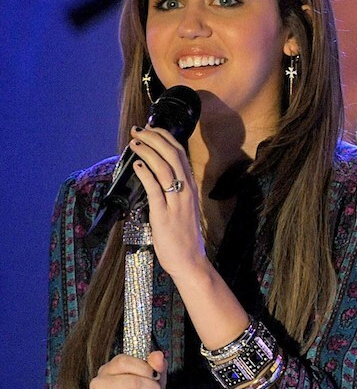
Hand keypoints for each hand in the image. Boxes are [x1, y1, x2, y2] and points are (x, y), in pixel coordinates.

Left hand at [127, 125, 208, 280]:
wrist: (189, 260)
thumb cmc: (182, 236)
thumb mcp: (181, 207)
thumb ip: (171, 190)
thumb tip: (154, 175)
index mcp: (190, 187)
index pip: (180, 153)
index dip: (164, 137)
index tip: (150, 128)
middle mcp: (186, 190)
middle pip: (173, 155)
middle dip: (154, 138)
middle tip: (138, 130)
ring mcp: (177, 202)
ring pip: (165, 168)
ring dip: (148, 151)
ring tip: (134, 143)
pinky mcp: (164, 214)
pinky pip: (155, 189)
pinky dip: (146, 174)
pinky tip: (138, 165)